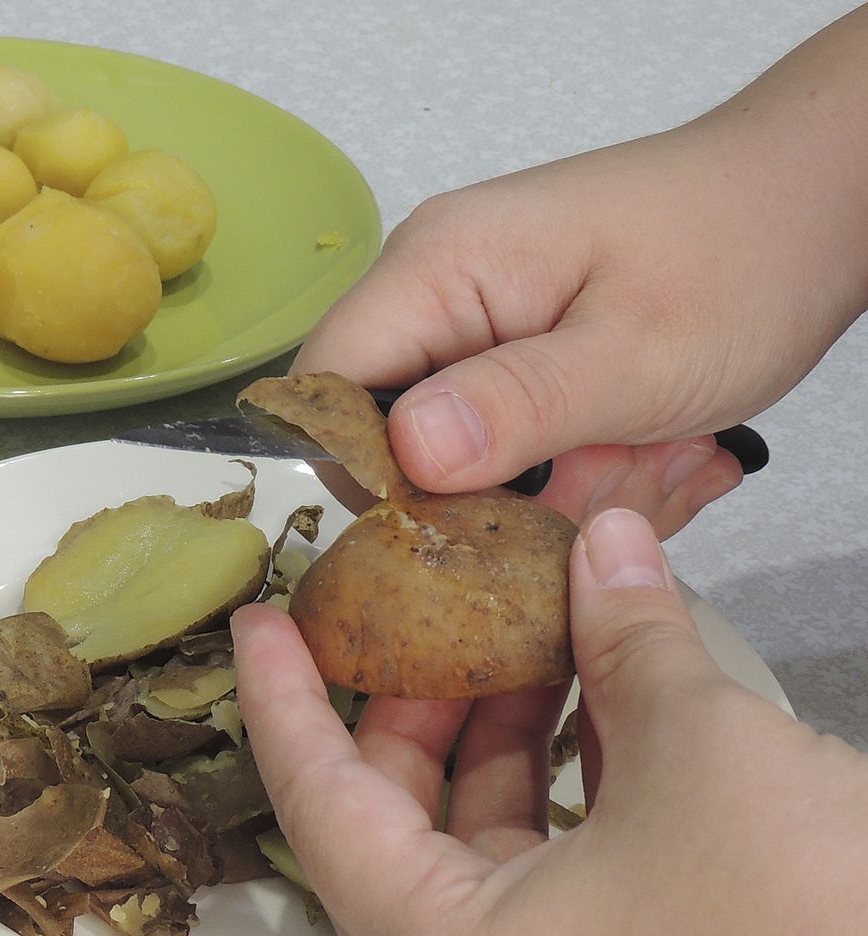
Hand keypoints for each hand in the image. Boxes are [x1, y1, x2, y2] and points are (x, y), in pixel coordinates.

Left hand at [232, 508, 867, 935]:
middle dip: (412, 711)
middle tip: (420, 617)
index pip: (323, 808)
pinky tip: (598, 709)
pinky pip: (557, 884)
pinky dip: (566, 793)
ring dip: (500, 743)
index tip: (265, 628)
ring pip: (484, 856)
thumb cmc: (820, 934)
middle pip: (396, 834)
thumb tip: (604, 548)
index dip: (288, 702)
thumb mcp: (699, 745)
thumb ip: (626, 637)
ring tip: (520, 640)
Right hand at [295, 23, 867, 536]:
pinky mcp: (515, 354)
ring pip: (459, 455)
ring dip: (552, 486)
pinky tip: (646, 452)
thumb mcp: (633, 354)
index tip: (461, 521)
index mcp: (437, 269)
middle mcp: (436, 292)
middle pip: (393, 437)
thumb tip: (402, 457)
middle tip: (599, 483)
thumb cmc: (741, 255)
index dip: (371, 471)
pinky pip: (508, 443)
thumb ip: (515, 405)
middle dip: (489, 493)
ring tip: (646, 458)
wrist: (818, 202)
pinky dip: (575, 469)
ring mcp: (476, 323)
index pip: (329, 388)